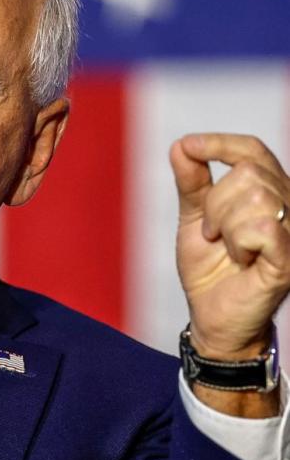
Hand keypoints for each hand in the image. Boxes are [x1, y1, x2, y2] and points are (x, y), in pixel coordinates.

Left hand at [171, 133, 289, 359]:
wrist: (211, 315)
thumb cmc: (210, 268)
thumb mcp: (194, 219)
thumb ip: (192, 183)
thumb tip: (181, 146)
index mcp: (269, 192)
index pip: (252, 151)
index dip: (220, 143)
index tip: (188, 147)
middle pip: (247, 173)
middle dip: (215, 204)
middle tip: (212, 233)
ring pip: (254, 198)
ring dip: (225, 226)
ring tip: (227, 248)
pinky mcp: (289, 259)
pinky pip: (263, 228)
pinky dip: (238, 243)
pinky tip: (240, 259)